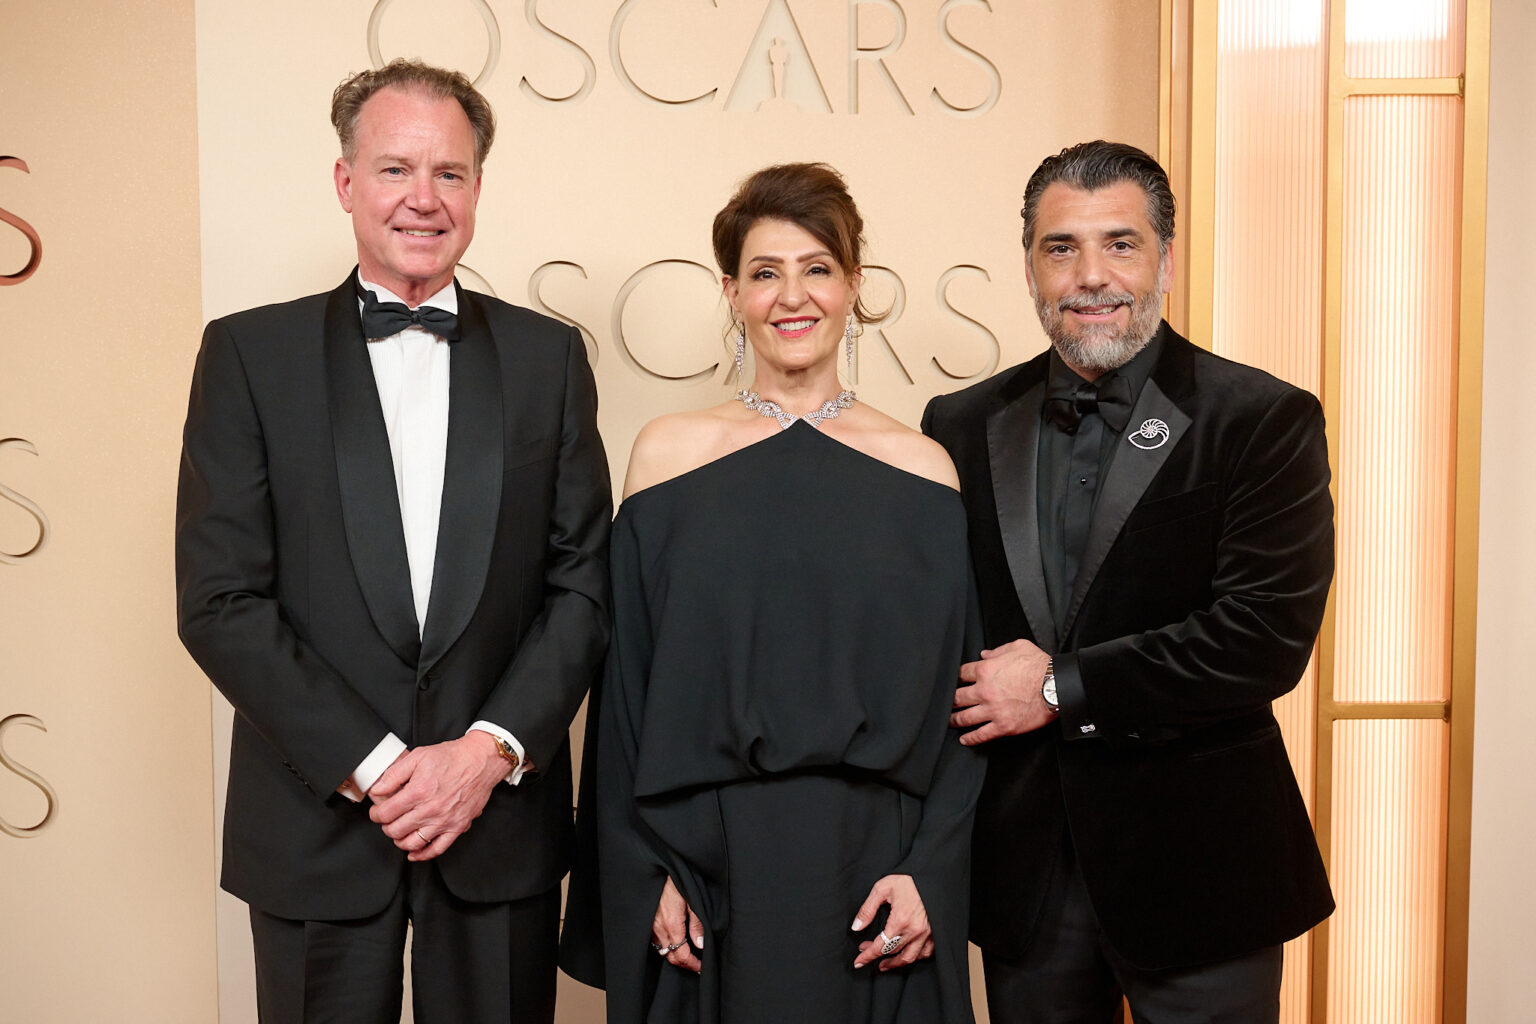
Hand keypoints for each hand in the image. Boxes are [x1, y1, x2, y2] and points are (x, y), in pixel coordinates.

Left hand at [367, 733, 506, 860]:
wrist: (480, 761)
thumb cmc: (452, 757)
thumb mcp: (418, 756)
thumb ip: (394, 774)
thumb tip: (377, 790)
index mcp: (418, 792)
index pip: (386, 814)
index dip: (376, 814)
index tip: (377, 812)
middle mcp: (430, 810)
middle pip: (396, 831)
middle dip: (386, 827)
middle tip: (387, 821)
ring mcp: (444, 821)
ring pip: (412, 843)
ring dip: (400, 841)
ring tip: (399, 832)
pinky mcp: (457, 827)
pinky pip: (437, 849)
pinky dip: (422, 855)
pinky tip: (414, 852)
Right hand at [651, 876, 703, 972]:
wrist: (661, 865)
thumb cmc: (679, 880)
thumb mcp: (694, 900)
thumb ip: (697, 924)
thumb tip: (701, 945)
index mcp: (671, 925)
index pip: (681, 955)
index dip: (692, 965)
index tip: (702, 967)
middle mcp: (658, 928)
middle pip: (670, 956)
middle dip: (684, 963)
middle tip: (697, 965)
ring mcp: (650, 925)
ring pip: (661, 950)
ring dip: (674, 955)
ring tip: (687, 954)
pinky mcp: (647, 919)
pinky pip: (655, 940)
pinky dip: (665, 945)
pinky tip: (673, 941)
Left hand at [851, 874, 933, 970]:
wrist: (931, 874)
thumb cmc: (908, 879)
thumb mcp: (882, 889)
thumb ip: (867, 909)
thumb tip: (856, 927)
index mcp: (900, 920)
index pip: (880, 946)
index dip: (868, 956)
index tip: (858, 962)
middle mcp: (915, 930)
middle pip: (893, 953)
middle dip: (877, 956)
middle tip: (867, 953)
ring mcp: (927, 933)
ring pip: (910, 957)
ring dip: (896, 963)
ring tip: (885, 963)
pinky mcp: (935, 932)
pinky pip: (926, 952)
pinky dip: (915, 957)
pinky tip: (906, 954)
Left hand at [951, 638, 1055, 743]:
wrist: (1057, 686)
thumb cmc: (1040, 665)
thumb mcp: (1018, 647)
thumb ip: (998, 650)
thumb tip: (984, 654)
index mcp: (986, 670)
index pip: (961, 674)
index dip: (956, 677)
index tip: (954, 682)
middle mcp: (984, 691)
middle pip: (957, 698)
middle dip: (949, 701)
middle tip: (945, 704)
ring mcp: (992, 710)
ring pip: (964, 718)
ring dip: (954, 720)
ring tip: (950, 722)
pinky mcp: (1003, 726)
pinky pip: (981, 735)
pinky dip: (970, 739)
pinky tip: (964, 740)